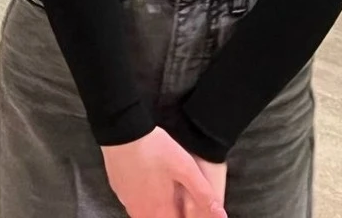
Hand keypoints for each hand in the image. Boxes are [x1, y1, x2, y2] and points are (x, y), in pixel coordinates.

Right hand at [101, 128, 227, 217]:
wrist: (123, 133)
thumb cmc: (156, 149)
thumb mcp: (185, 168)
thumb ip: (203, 194)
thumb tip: (221, 216)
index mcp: (160, 212)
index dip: (187, 215)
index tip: (190, 207)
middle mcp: (141, 213)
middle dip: (174, 211)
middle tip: (179, 193)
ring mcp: (128, 203)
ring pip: (147, 214)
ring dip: (160, 207)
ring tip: (167, 187)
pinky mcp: (120, 191)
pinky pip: (135, 204)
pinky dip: (145, 198)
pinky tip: (150, 181)